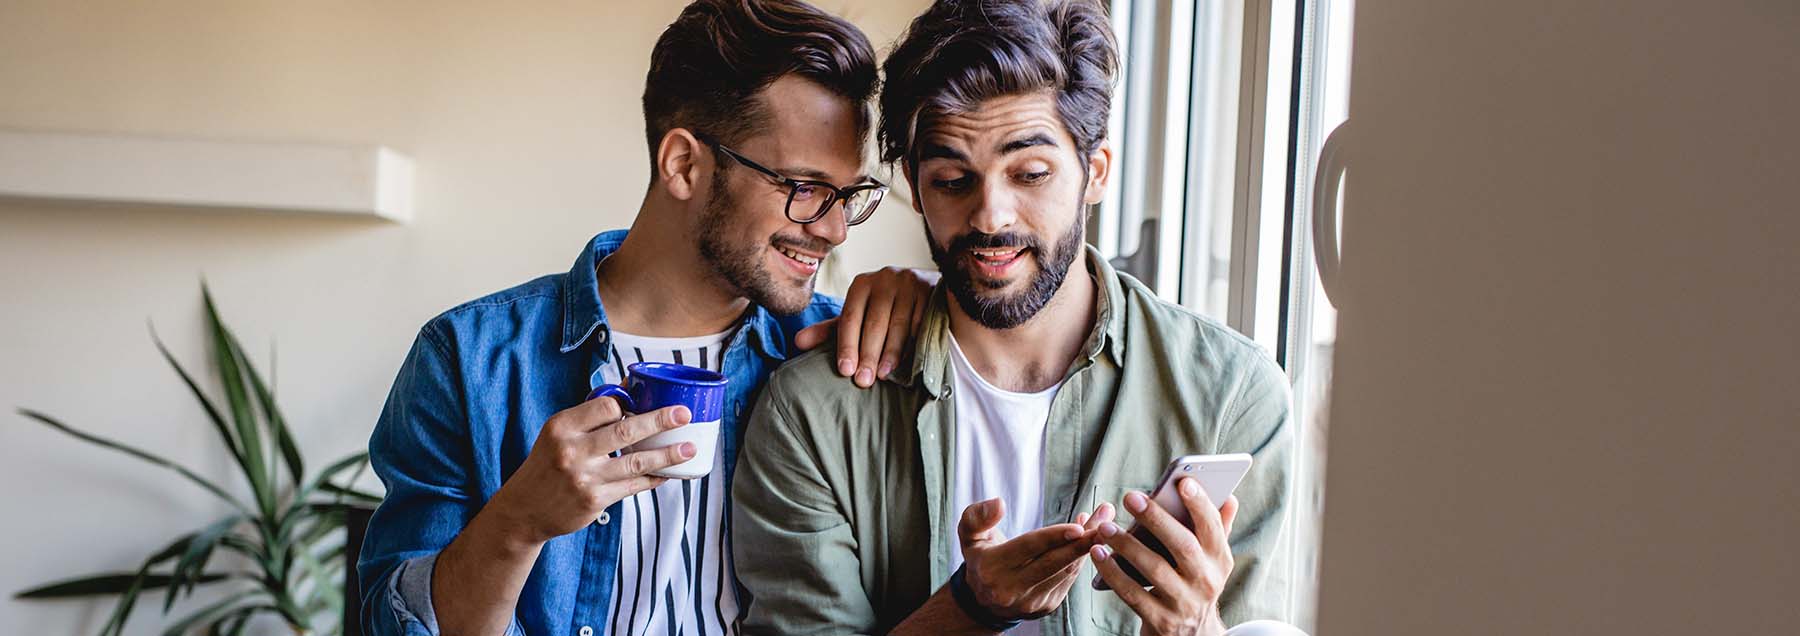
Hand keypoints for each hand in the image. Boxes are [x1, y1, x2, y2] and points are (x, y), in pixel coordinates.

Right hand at [490, 396, 696, 543]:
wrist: (524, 510)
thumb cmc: (548, 464)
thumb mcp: (558, 433)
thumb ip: (589, 417)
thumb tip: (630, 390)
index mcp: (562, 427)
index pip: (606, 406)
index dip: (629, 403)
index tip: (649, 402)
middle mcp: (572, 451)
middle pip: (625, 430)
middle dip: (659, 421)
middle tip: (684, 414)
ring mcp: (584, 478)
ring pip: (636, 462)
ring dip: (667, 454)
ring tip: (689, 448)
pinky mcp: (595, 501)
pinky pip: (633, 486)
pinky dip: (653, 478)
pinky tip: (668, 473)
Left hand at [794, 266, 938, 386]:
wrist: (924, 288)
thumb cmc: (885, 308)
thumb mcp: (858, 315)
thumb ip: (831, 330)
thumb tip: (797, 342)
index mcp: (862, 284)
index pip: (850, 318)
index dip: (847, 346)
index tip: (845, 371)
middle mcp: (885, 279)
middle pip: (874, 323)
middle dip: (868, 355)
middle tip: (863, 381)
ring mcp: (910, 284)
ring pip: (898, 324)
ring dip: (890, 353)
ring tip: (883, 375)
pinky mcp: (930, 292)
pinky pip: (920, 322)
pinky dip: (913, 344)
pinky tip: (907, 361)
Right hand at [957, 498, 1116, 620]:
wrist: (983, 598)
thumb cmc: (980, 556)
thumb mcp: (969, 534)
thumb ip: (977, 516)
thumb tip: (998, 503)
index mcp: (992, 568)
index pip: (1029, 549)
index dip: (1054, 537)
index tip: (1079, 525)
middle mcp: (1012, 589)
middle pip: (1054, 561)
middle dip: (1084, 539)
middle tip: (1106, 517)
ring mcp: (1031, 602)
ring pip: (1066, 571)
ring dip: (1088, 546)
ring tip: (1103, 522)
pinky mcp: (1046, 607)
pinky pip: (1068, 579)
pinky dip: (1080, 558)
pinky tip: (1088, 539)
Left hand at [1089, 479, 1239, 635]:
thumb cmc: (1195, 585)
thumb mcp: (1212, 562)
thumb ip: (1218, 529)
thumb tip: (1229, 497)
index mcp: (1220, 561)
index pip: (1213, 528)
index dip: (1201, 505)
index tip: (1183, 482)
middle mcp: (1206, 582)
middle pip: (1183, 546)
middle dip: (1157, 520)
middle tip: (1132, 497)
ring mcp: (1184, 603)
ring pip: (1154, 570)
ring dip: (1128, 546)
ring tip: (1106, 528)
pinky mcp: (1161, 620)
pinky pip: (1133, 594)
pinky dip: (1114, 573)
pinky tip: (1099, 554)